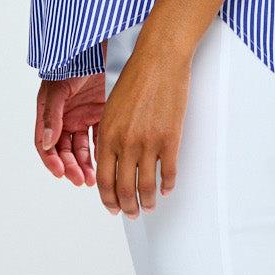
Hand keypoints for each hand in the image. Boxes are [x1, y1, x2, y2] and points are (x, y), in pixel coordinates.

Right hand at [35, 71, 105, 186]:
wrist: (99, 45)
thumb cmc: (73, 62)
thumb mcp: (59, 88)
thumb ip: (52, 115)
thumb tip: (46, 142)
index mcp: (49, 113)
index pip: (45, 144)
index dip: (51, 161)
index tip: (60, 173)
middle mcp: (65, 118)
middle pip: (64, 151)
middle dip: (71, 167)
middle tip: (80, 179)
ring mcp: (83, 117)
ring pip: (81, 149)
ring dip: (85, 164)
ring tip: (92, 178)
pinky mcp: (101, 114)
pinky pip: (99, 138)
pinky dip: (100, 151)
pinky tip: (104, 161)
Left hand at [95, 39, 190, 217]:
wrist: (159, 59)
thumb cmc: (136, 78)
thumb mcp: (112, 108)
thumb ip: (110, 136)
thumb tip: (112, 161)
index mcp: (107, 135)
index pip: (104, 180)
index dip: (108, 199)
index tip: (113, 207)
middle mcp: (125, 142)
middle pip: (124, 189)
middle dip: (127, 208)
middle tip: (132, 214)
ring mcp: (148, 142)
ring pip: (146, 187)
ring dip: (147, 202)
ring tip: (150, 207)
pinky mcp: (170, 139)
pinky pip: (168, 172)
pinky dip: (167, 186)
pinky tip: (167, 189)